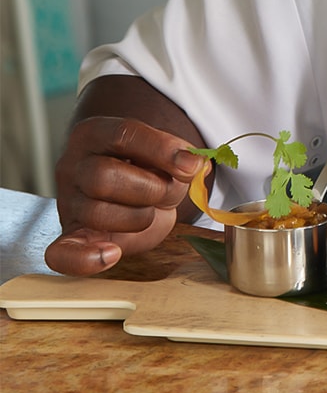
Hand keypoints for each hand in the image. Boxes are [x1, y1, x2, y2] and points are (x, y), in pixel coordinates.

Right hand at [45, 116, 203, 275]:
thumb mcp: (162, 157)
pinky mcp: (70, 236)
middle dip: (151, 189)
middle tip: (169, 192)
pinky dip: (86, 258)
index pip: (124, 135)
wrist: (130, 196)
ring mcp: (69, 202)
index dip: (161, 149)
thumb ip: (178, 159)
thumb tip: (196, 165)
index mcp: (95, 134)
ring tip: (149, 212)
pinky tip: (112, 253)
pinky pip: (63, 253)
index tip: (191, 164)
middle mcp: (74, 165)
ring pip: (97, 212)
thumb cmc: (145, 172)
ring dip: (138, 217)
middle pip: (103, 176)